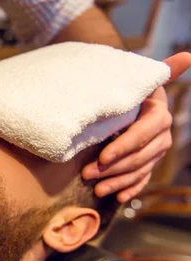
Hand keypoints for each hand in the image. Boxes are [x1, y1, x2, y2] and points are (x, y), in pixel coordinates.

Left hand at [82, 52, 190, 202]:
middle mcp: (162, 134)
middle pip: (139, 156)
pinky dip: (131, 189)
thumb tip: (189, 56)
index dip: (123, 147)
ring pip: (139, 170)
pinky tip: (119, 198)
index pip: (142, 134)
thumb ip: (160, 71)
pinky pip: (142, 179)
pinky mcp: (148, 162)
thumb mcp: (137, 81)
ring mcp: (156, 151)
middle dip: (113, 167)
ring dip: (118, 182)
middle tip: (87, 174)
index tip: (102, 157)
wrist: (127, 98)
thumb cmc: (127, 88)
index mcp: (159, 114)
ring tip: (97, 189)